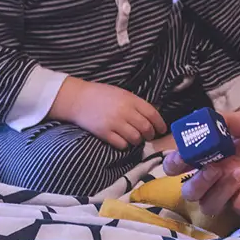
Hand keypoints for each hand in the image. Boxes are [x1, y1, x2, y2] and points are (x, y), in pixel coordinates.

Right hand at [49, 77, 166, 149]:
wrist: (77, 99)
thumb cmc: (101, 95)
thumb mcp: (122, 93)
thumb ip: (136, 103)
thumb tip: (152, 116)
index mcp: (131, 99)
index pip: (152, 113)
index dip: (160, 124)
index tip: (162, 129)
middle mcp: (124, 111)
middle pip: (146, 128)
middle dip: (150, 134)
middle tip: (148, 136)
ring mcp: (114, 123)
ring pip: (135, 138)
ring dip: (137, 140)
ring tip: (135, 138)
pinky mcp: (104, 133)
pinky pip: (122, 144)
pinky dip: (125, 145)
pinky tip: (122, 141)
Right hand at [162, 111, 239, 215]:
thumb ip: (224, 121)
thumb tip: (201, 120)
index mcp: (210, 156)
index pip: (179, 166)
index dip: (174, 164)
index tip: (180, 159)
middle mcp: (216, 177)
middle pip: (189, 192)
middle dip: (197, 182)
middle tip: (213, 168)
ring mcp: (232, 193)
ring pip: (209, 205)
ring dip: (220, 190)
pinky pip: (238, 208)